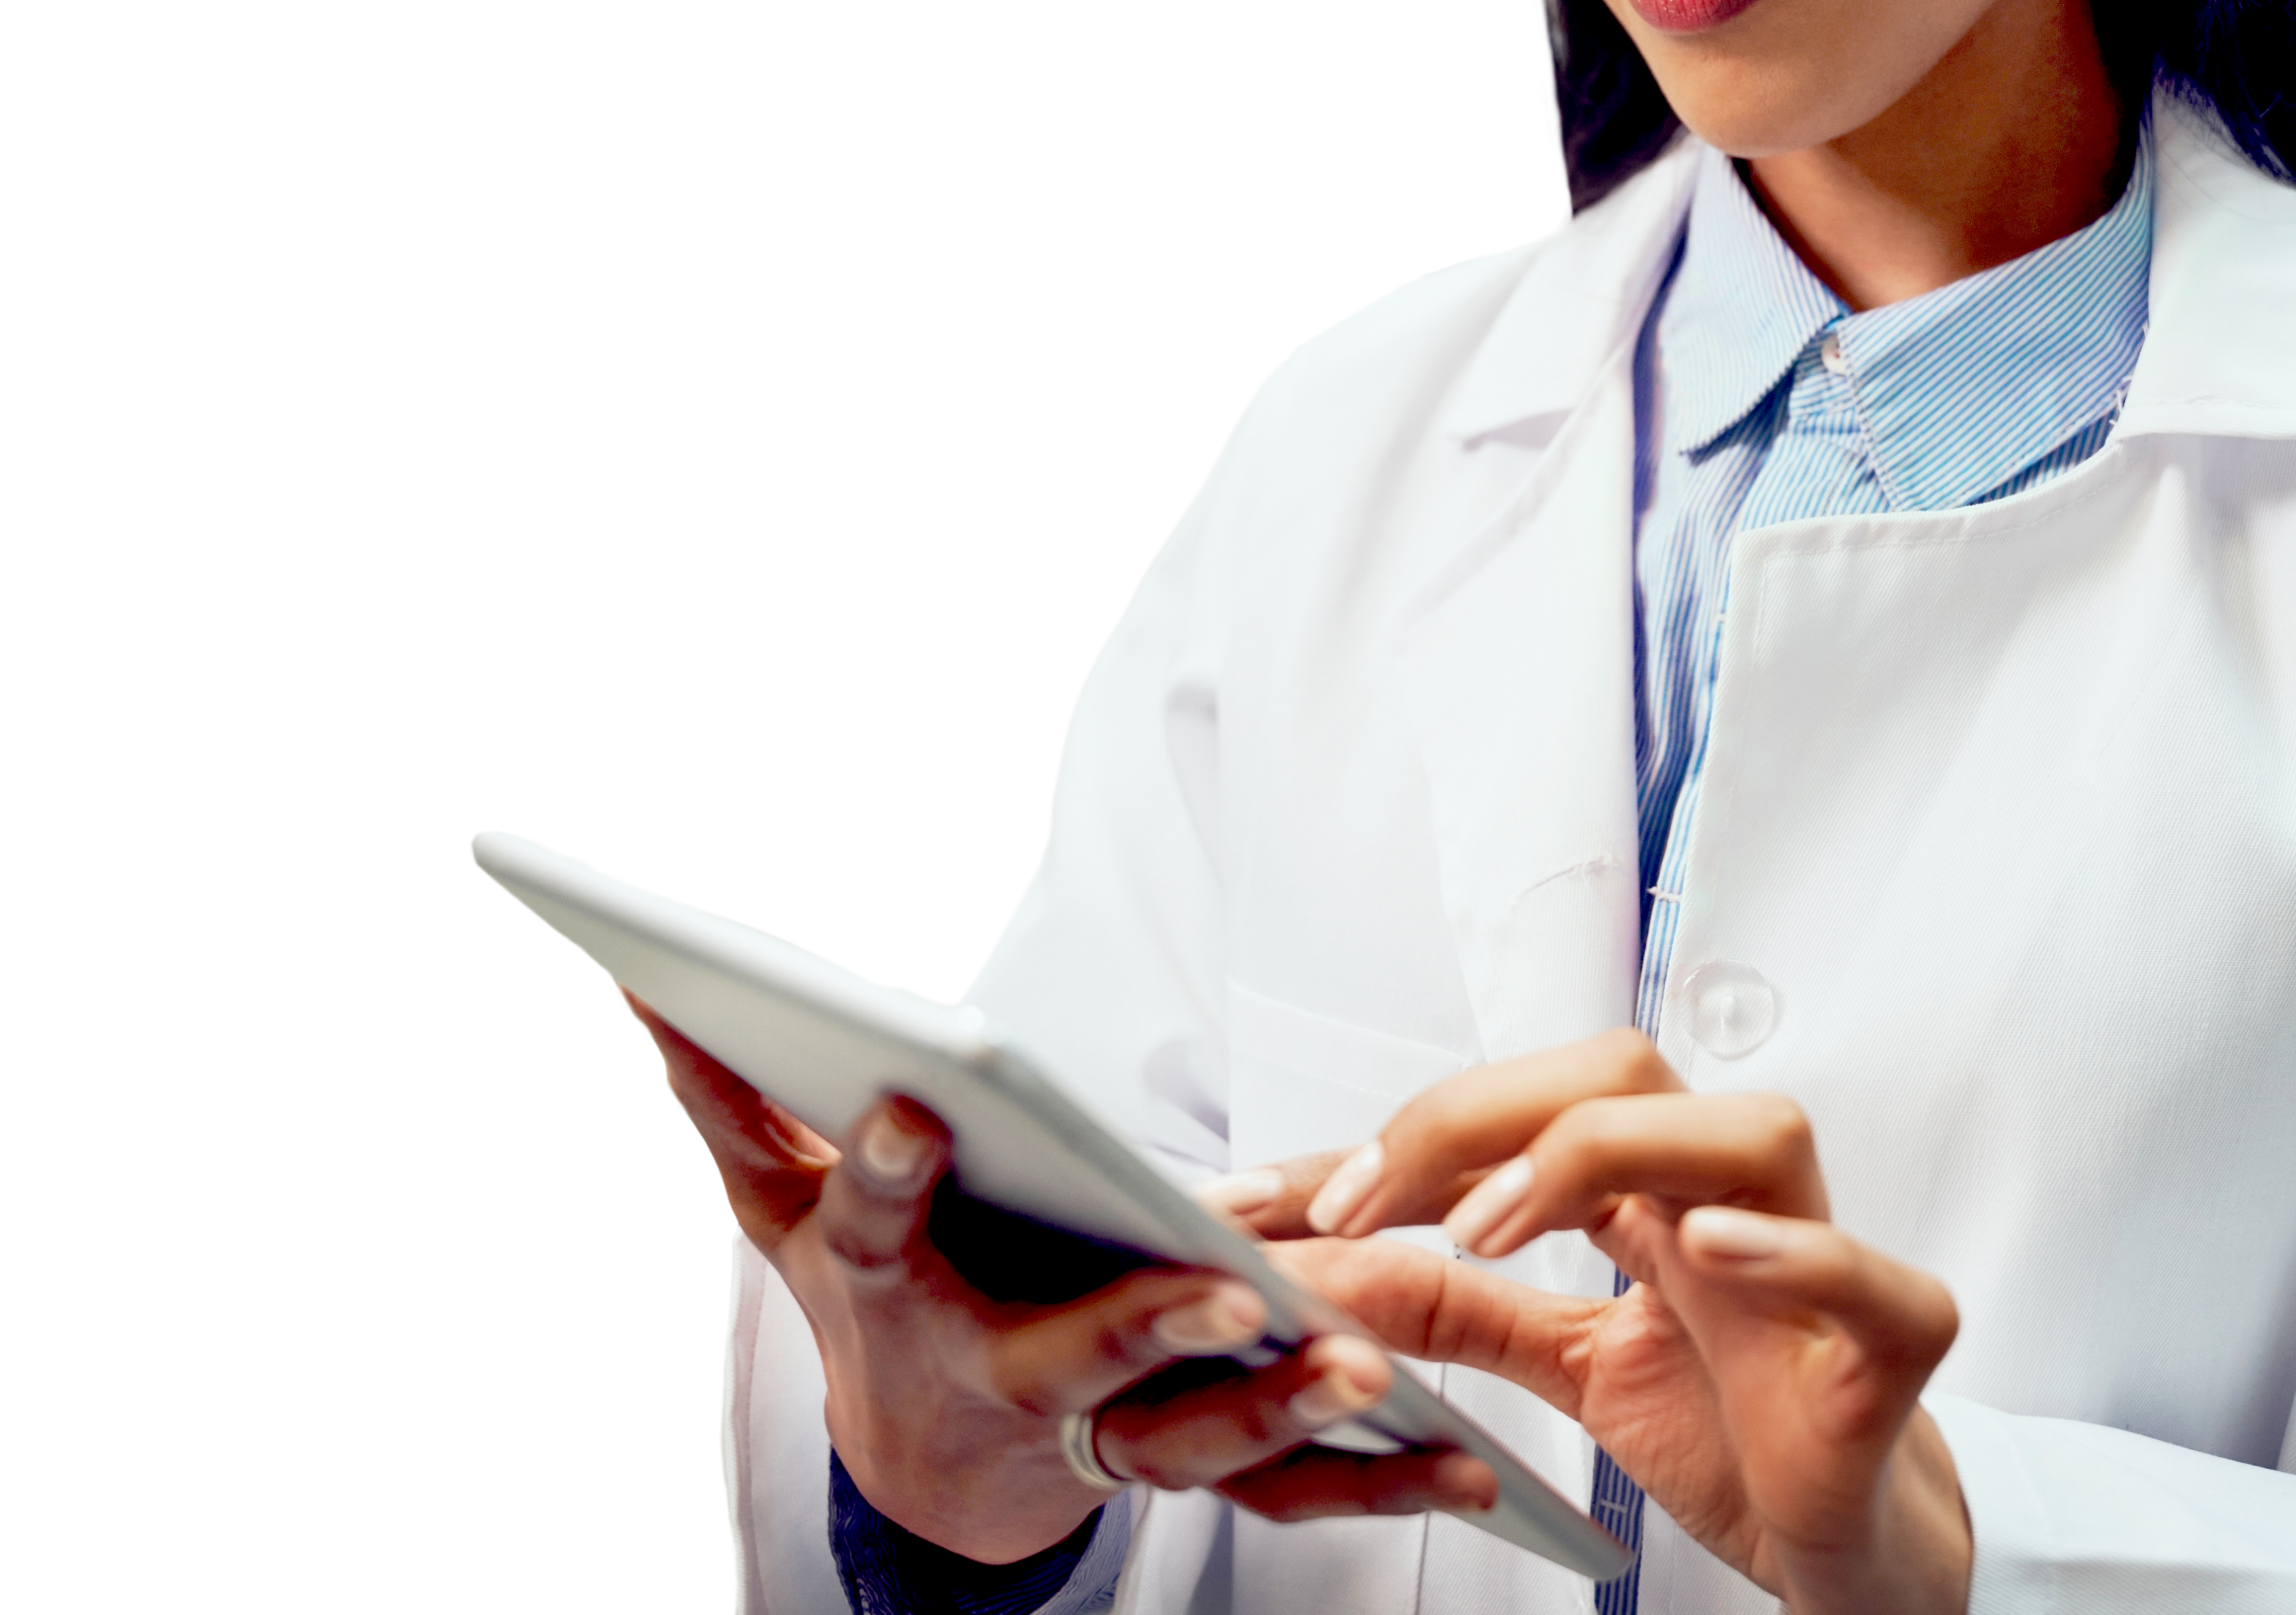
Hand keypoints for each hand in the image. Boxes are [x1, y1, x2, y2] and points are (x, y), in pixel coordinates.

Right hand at [621, 993, 1496, 1562]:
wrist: (928, 1473)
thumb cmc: (876, 1305)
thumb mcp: (788, 1215)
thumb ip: (730, 1101)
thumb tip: (647, 983)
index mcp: (902, 1292)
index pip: (887, 1225)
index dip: (891, 1169)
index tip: (918, 1103)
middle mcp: (1004, 1374)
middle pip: (1074, 1356)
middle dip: (1147, 1328)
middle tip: (1224, 1296)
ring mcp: (1102, 1435)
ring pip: (1197, 1438)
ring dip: (1281, 1412)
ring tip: (1366, 1371)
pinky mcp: (1189, 1465)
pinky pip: (1288, 1489)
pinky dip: (1379, 1483)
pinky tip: (1470, 1471)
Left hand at [1227, 1030, 1969, 1614]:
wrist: (1845, 1537)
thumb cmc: (1731, 1425)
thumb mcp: (1566, 1363)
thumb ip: (1459, 1312)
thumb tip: (1326, 1268)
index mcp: (1657, 1188)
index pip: (1521, 1111)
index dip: (1393, 1138)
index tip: (1267, 1199)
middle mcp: (1733, 1196)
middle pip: (1623, 1077)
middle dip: (1475, 1120)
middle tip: (1359, 1203)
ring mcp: (1818, 1257)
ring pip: (1751, 1131)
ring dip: (1604, 1158)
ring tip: (1482, 1229)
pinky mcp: (1892, 1339)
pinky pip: (1866, 1275)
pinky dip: (1792, 1253)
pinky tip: (1709, 1250)